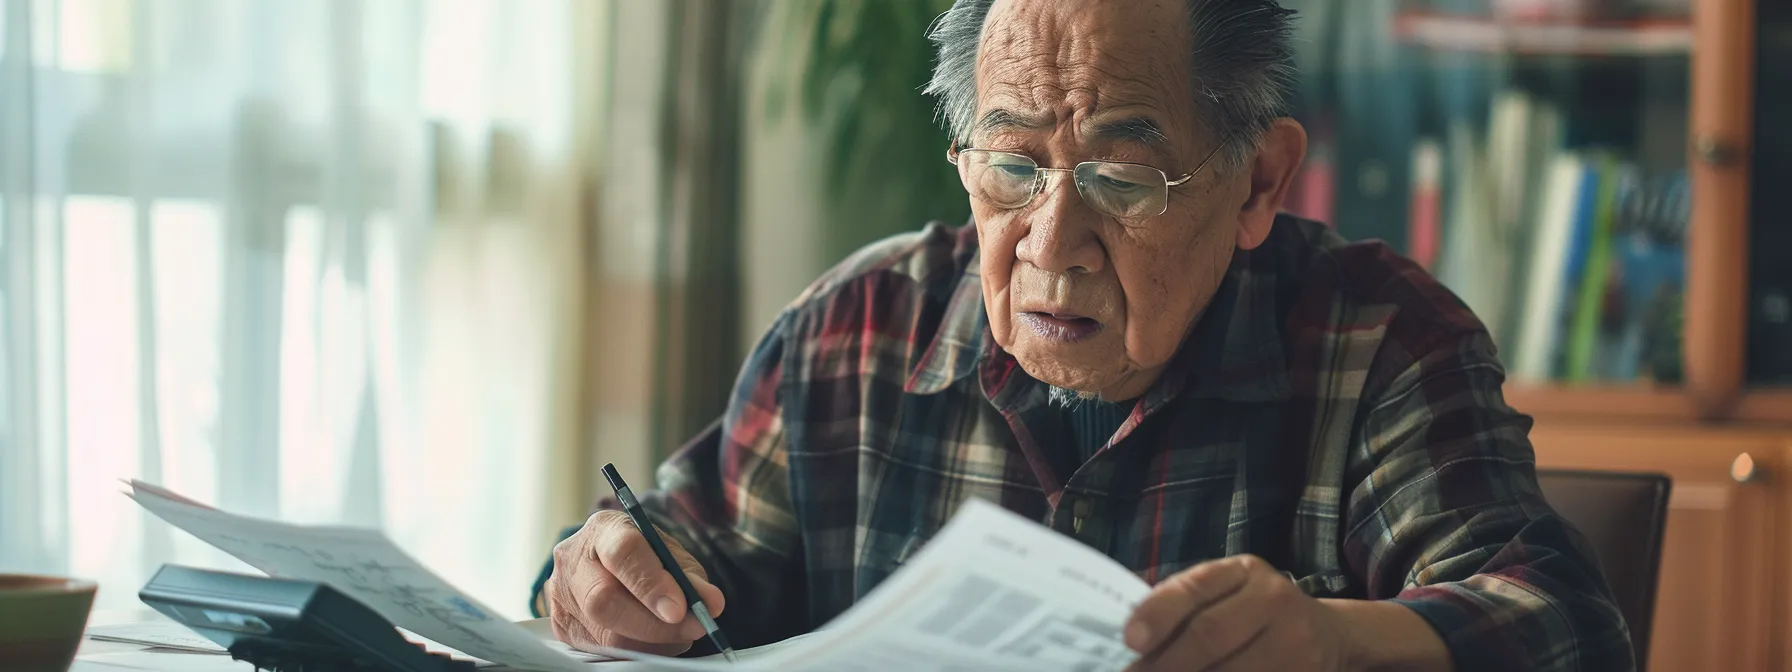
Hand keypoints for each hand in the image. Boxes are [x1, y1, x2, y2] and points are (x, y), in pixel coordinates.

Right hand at [544, 510, 726, 654]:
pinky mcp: (562, 627)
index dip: (652, 584)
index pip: (623, 554)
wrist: (610, 567)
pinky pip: (602, 650)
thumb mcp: (671, 556)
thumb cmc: (644, 557)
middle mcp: (572, 560)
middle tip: (691, 627)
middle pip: (604, 600)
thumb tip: (709, 603)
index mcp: (603, 530)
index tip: (680, 608)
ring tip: (676, 633)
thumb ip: (690, 577)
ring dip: (651, 642)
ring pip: (604, 634)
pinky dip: (636, 650)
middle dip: (653, 624)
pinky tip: (653, 640)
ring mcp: (561, 596)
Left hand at [1124, 555, 1348, 671]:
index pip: (1194, 588)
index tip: (1130, 639)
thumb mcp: (1227, 592)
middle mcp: (1273, 600)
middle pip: (1209, 634)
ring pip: (1230, 670)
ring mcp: (1294, 641)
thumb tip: (1132, 634)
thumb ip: (1184, 603)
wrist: (1329, 636)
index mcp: (1244, 572)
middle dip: (1165, 662)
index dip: (1158, 614)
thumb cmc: (1256, 613)